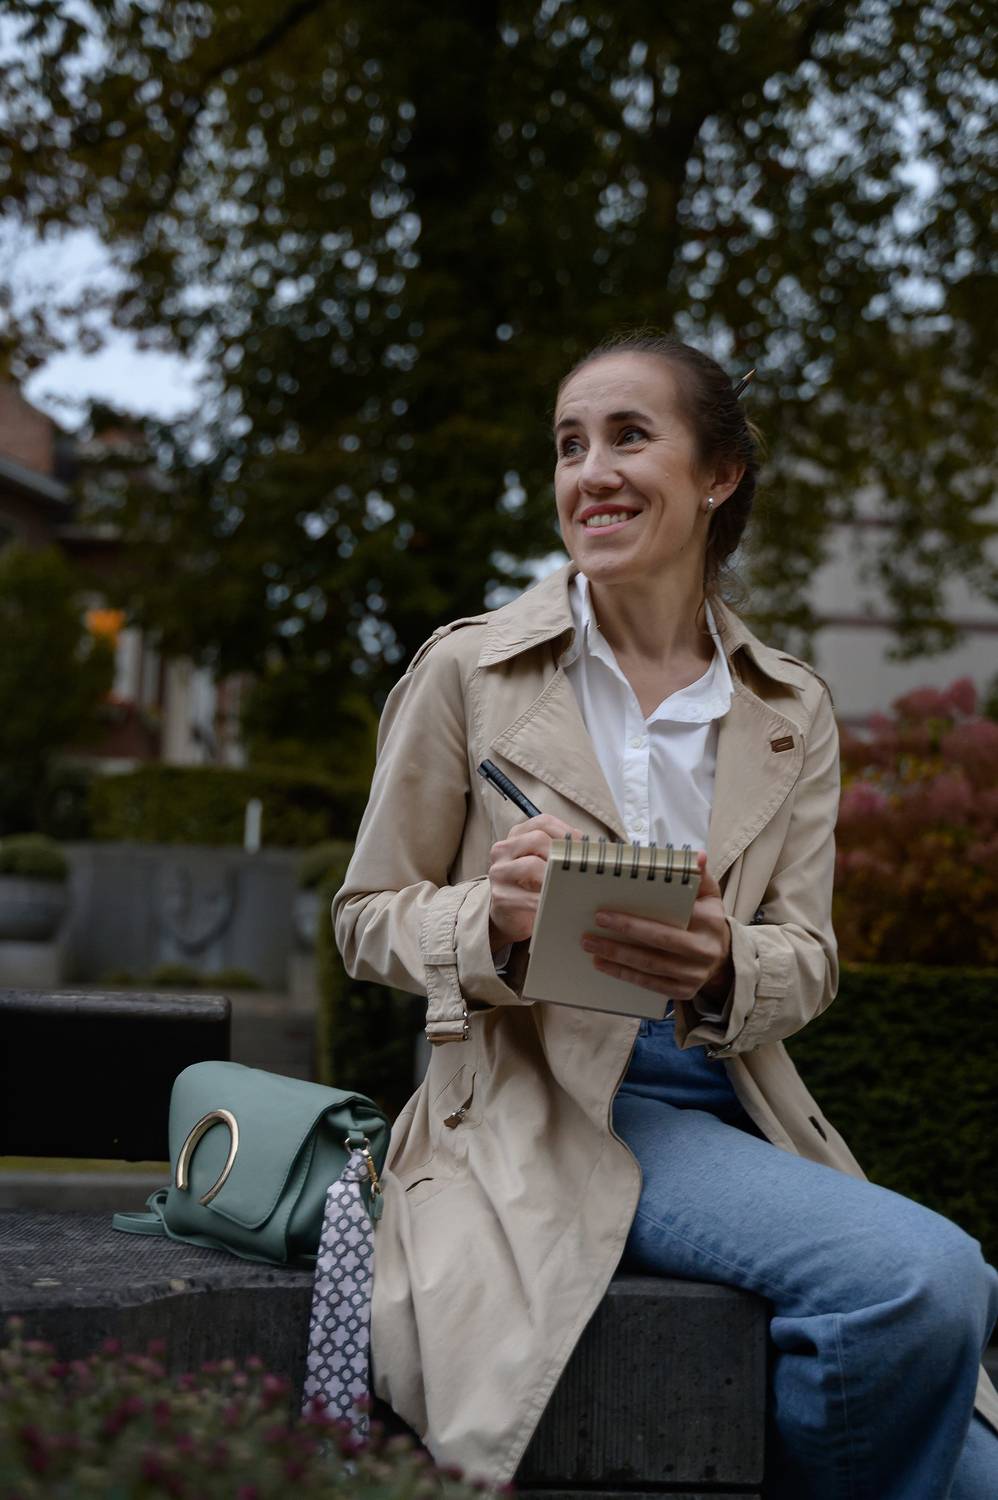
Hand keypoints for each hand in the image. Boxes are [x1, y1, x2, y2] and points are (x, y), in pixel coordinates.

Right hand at [488, 814, 584, 949]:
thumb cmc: (532, 884)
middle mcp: (503, 849)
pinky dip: (548, 901)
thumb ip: (561, 851)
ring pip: (531, 865)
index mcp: (517, 835)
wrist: (509, 914)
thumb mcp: (544, 862)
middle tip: (580, 868)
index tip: (583, 845)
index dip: (566, 831)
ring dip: (555, 876)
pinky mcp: (500, 896)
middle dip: (562, 853)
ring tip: (572, 886)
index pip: (543, 822)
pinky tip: (561, 905)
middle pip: (537, 839)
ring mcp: (498, 872)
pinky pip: (528, 896)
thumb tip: (589, 849)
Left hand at [580, 852, 732, 1001]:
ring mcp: (694, 974)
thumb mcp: (709, 894)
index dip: (634, 920)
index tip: (603, 914)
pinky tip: (604, 965)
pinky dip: (625, 975)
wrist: (723, 957)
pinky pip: (650, 984)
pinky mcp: (684, 991)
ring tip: (591, 946)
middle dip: (621, 938)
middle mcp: (704, 950)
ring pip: (650, 966)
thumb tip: (696, 856)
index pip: (670, 918)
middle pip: (658, 943)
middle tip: (591, 930)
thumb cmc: (707, 919)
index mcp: (709, 922)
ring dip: (617, 957)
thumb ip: (699, 874)